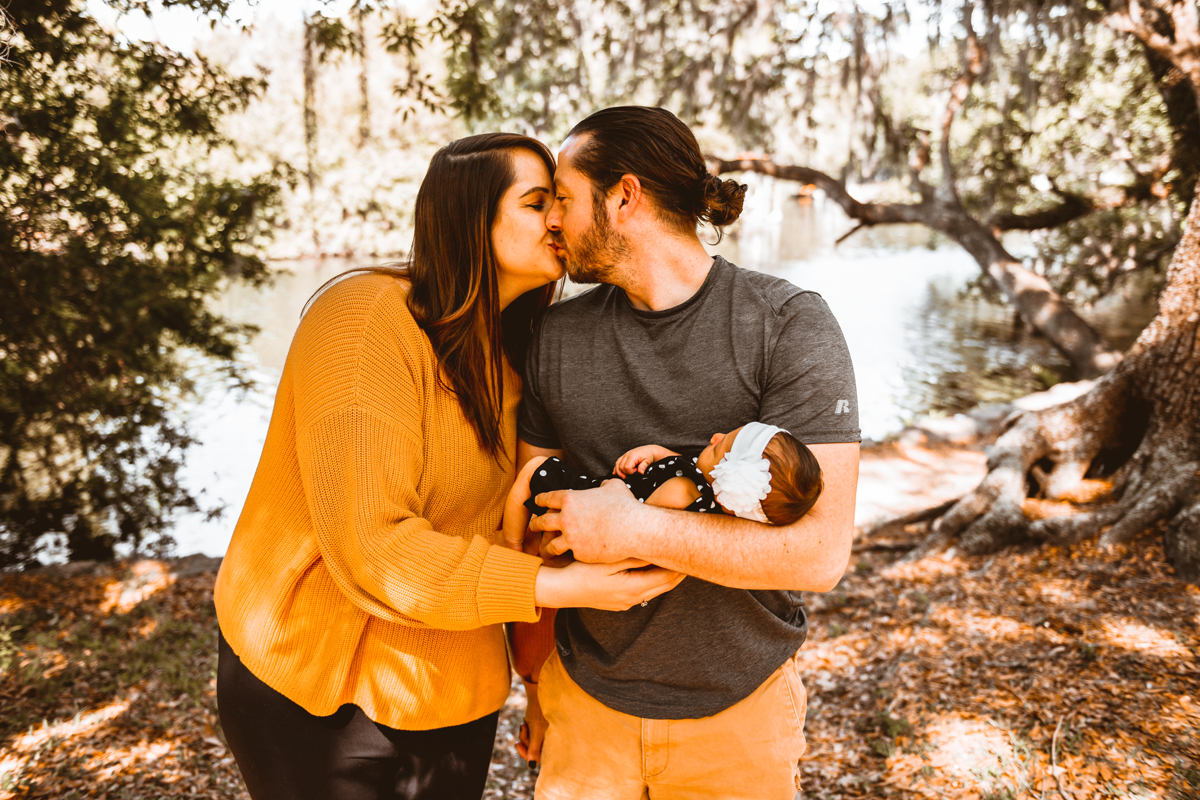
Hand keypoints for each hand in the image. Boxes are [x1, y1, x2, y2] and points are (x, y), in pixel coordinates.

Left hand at [517, 680, 546, 766]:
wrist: (538, 688)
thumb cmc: (539, 708)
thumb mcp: (536, 729)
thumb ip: (534, 748)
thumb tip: (531, 766)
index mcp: (554, 740)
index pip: (540, 759)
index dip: (527, 755)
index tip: (518, 745)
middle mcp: (552, 737)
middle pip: (534, 750)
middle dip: (525, 743)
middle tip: (521, 733)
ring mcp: (547, 732)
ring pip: (531, 742)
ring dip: (525, 735)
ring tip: (523, 724)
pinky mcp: (542, 726)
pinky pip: (531, 735)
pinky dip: (526, 730)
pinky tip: (524, 722)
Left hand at [529, 480, 645, 562]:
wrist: (633, 529)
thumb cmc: (625, 506)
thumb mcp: (613, 487)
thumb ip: (603, 485)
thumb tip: (603, 485)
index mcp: (570, 499)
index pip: (547, 498)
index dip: (540, 500)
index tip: (537, 502)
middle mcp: (566, 519)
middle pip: (542, 521)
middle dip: (535, 523)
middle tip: (533, 525)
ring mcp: (571, 538)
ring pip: (550, 544)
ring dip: (545, 546)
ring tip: (543, 549)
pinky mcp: (579, 553)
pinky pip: (570, 554)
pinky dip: (568, 554)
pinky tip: (567, 556)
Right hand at [533, 557, 683, 610]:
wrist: (558, 589)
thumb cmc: (580, 571)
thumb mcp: (608, 560)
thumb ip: (634, 557)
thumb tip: (657, 550)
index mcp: (633, 589)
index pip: (667, 577)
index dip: (682, 565)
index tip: (691, 551)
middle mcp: (632, 599)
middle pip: (665, 585)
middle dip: (678, 571)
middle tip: (690, 555)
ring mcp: (625, 602)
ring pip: (654, 589)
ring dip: (665, 575)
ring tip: (675, 560)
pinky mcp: (617, 601)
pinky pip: (642, 590)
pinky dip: (651, 579)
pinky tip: (651, 568)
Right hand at [614, 445, 658, 476]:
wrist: (649, 450)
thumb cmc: (648, 454)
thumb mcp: (648, 461)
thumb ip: (643, 466)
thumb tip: (640, 472)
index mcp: (633, 456)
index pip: (627, 467)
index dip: (630, 472)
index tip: (635, 472)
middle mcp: (627, 455)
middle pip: (621, 467)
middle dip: (625, 472)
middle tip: (632, 473)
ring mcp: (625, 455)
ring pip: (617, 465)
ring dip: (619, 471)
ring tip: (624, 475)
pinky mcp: (624, 456)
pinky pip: (617, 462)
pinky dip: (616, 468)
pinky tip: (615, 472)